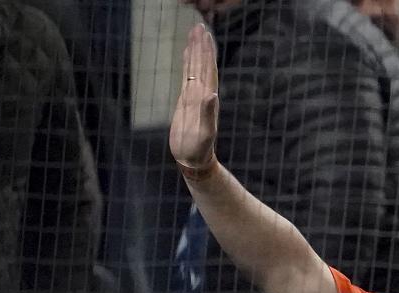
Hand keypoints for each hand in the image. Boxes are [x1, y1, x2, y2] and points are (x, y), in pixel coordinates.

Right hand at [169, 24, 219, 175]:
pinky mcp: (186, 100)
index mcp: (206, 98)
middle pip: (202, 64)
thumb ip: (207, 113)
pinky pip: (187, 76)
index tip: (203, 33)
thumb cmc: (198, 149)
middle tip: (199, 25)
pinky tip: (186, 53)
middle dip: (201, 45)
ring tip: (194, 32)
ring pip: (195, 67)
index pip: (206, 69)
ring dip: (195, 50)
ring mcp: (194, 96)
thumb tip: (212, 94)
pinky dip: (187, 63)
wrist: (194, 160)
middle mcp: (202, 94)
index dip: (205, 52)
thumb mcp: (204, 133)